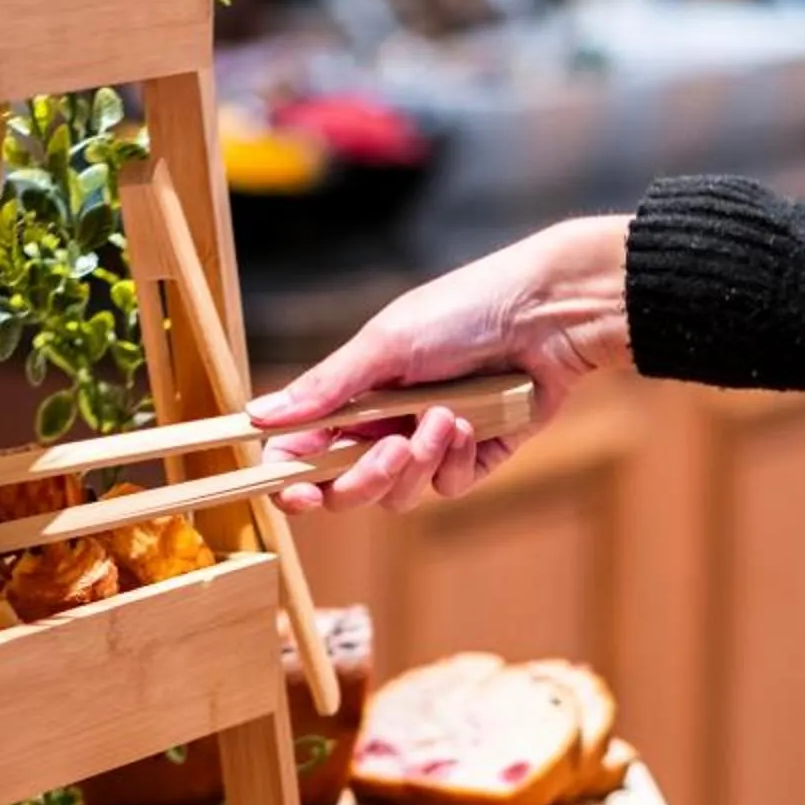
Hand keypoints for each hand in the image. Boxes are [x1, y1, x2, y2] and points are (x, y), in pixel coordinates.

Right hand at [249, 216, 631, 513]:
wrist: (547, 312)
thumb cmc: (464, 310)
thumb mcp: (386, 343)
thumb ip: (324, 389)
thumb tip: (257, 416)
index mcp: (352, 394)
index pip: (304, 451)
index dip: (291, 478)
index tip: (292, 490)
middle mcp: (384, 423)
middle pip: (347, 488)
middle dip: (363, 478)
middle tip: (391, 449)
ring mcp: (428, 444)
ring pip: (398, 494)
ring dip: (419, 461)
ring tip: (446, 417)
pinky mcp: (474, 457)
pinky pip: (448, 486)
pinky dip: (456, 460)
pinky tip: (472, 422)